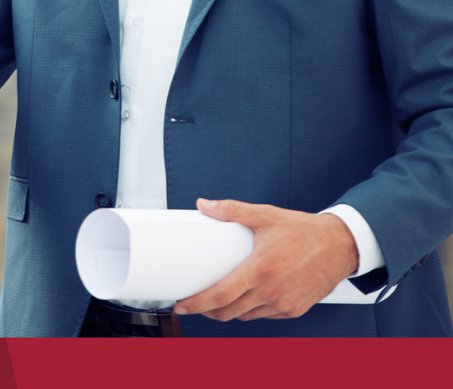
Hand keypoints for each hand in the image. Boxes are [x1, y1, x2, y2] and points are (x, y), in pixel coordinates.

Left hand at [174, 198, 359, 320]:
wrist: (339, 246)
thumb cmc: (302, 230)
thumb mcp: (264, 215)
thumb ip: (232, 210)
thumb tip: (203, 205)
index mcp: (260, 270)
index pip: (221, 295)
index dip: (198, 304)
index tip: (182, 305)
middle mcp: (272, 292)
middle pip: (229, 312)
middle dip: (207, 311)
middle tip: (192, 303)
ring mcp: (284, 305)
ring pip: (246, 316)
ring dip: (228, 312)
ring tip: (215, 300)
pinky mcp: (294, 310)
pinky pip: (265, 316)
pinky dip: (250, 311)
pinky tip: (244, 299)